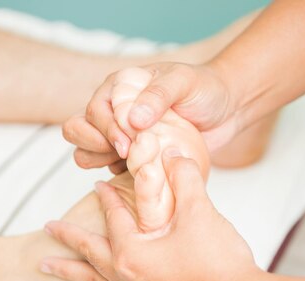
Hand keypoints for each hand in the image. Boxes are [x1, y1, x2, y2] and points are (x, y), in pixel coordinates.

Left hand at [42, 150, 258, 280]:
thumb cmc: (217, 259)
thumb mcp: (199, 211)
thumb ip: (184, 177)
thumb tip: (173, 152)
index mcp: (131, 250)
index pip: (113, 216)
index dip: (107, 196)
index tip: (99, 184)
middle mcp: (125, 277)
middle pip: (88, 251)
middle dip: (66, 237)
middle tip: (46, 227)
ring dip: (69, 272)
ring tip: (44, 267)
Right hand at [63, 62, 237, 171]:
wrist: (227, 110)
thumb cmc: (206, 89)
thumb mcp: (184, 82)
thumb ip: (159, 95)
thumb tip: (133, 119)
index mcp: (119, 87)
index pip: (94, 110)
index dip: (106, 129)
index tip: (127, 144)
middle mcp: (113, 110)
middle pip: (77, 129)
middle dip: (94, 145)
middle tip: (124, 153)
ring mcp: (120, 135)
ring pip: (86, 151)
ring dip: (99, 161)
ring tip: (129, 163)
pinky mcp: (132, 156)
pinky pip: (109, 168)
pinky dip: (118, 174)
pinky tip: (140, 172)